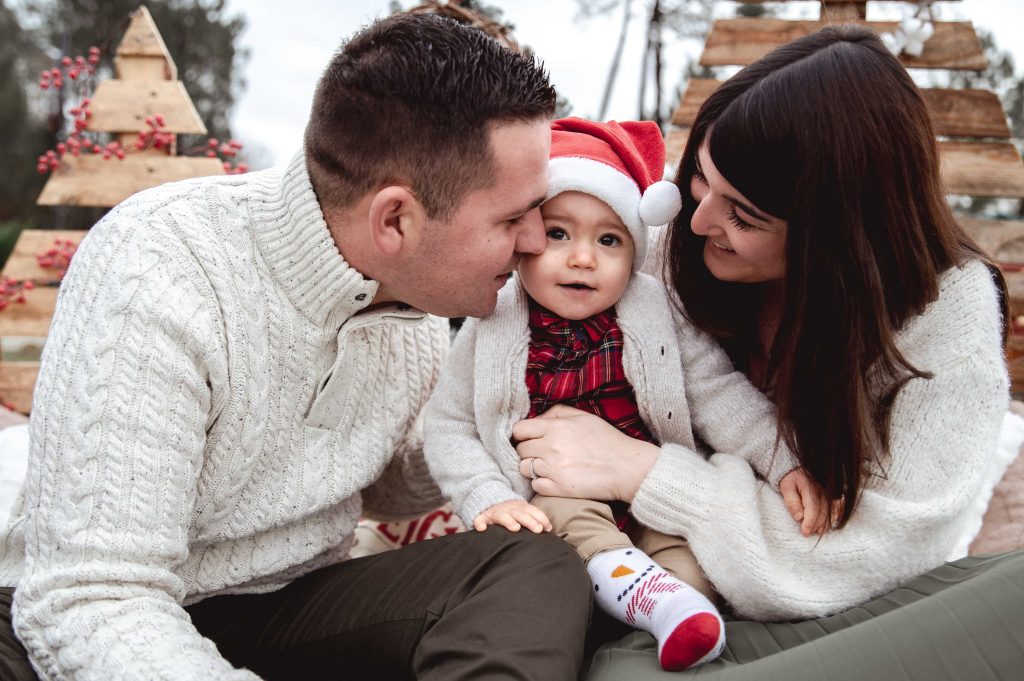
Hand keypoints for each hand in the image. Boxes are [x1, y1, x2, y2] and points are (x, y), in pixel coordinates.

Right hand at [473, 499, 551, 533]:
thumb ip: (534, 518)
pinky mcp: (483, 518)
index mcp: (520, 507)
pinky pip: (480, 520)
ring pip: (502, 516)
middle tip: (538, 529)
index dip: (540, 518)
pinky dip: (480, 523)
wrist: (488, 501)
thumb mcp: (522, 512)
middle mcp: (508, 509)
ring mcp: (495, 513)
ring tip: (515, 528)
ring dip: (509, 521)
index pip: (532, 511)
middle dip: (529, 521)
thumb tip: (549, 528)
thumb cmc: (510, 513)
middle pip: (520, 514)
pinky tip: (482, 528)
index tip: (547, 528)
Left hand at [512, 404, 659, 502]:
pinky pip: (535, 486)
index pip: (519, 430)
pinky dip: (541, 483)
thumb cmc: (607, 440)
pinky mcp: (559, 489)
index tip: (527, 438)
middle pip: (520, 450)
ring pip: (524, 468)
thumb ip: (557, 412)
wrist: (627, 468)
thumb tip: (536, 419)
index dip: (521, 434)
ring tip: (547, 466)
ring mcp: (553, 469)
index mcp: (556, 427)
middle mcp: (551, 447)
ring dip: (532, 468)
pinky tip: (554, 479)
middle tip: (540, 453)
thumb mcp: (583, 417)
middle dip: (527, 451)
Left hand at [780, 468, 843, 535]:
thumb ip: (792, 501)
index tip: (805, 532)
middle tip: (808, 533)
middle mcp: (822, 490)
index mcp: (810, 488)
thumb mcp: (786, 488)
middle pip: (822, 511)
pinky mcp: (830, 493)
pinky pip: (835, 506)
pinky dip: (833, 516)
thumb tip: (798, 517)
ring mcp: (828, 491)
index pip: (812, 509)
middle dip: (816, 524)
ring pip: (829, 510)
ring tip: (818, 531)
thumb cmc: (790, 479)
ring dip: (824, 523)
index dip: (809, 522)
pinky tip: (829, 523)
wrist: (796, 468)